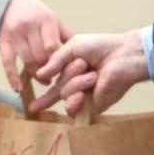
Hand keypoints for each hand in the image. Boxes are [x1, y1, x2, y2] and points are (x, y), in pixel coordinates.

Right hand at [0, 0, 71, 91]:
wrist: (10, 2)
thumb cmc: (36, 13)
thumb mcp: (53, 18)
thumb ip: (66, 35)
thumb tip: (83, 54)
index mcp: (45, 19)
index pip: (53, 46)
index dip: (60, 62)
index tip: (66, 70)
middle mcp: (29, 26)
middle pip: (41, 56)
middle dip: (49, 70)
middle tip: (56, 78)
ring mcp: (15, 34)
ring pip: (27, 61)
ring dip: (36, 75)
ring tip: (44, 81)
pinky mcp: (3, 41)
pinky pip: (7, 62)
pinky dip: (12, 77)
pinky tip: (18, 89)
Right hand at [29, 30, 147, 116]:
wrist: (123, 56)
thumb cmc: (101, 47)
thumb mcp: (72, 47)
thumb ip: (55, 61)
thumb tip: (39, 74)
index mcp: (71, 72)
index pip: (54, 86)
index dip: (43, 97)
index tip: (31, 106)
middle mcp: (77, 85)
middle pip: (58, 90)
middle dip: (68, 76)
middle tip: (83, 65)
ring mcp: (85, 96)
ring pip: (65, 97)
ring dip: (75, 84)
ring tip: (92, 75)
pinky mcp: (93, 105)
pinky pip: (74, 107)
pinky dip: (74, 100)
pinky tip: (82, 94)